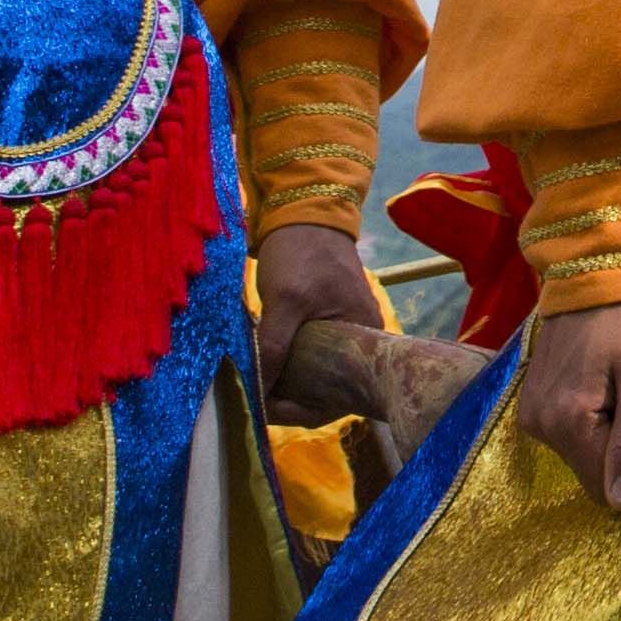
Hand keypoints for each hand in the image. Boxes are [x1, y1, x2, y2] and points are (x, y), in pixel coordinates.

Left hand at [254, 222, 383, 419]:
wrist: (304, 209)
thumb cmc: (302, 253)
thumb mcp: (285, 301)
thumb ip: (274, 348)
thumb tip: (257, 394)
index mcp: (365, 337)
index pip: (339, 398)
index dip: (300, 411)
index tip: (265, 409)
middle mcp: (361, 339)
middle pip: (327, 390)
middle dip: (290, 399)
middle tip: (255, 399)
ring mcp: (344, 329)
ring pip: (315, 374)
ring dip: (286, 382)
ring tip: (255, 382)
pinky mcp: (327, 321)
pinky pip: (310, 356)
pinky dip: (287, 363)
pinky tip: (264, 362)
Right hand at [518, 297, 620, 511]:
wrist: (594, 269)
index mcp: (567, 424)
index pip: (605, 489)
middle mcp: (539, 426)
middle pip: (591, 470)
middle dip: (619, 446)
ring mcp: (531, 413)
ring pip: (580, 451)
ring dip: (605, 429)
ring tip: (619, 385)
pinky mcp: (531, 401)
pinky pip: (567, 431)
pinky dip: (589, 416)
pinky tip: (601, 382)